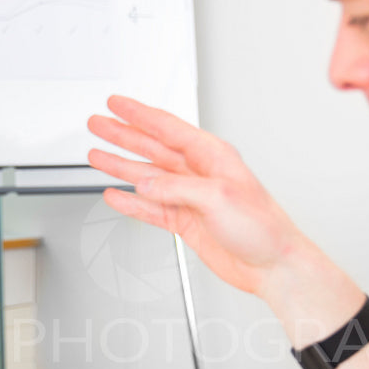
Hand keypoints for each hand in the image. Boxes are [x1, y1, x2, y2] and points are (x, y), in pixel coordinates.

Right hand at [87, 95, 311, 297]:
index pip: (167, 128)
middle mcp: (199, 173)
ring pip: (147, 177)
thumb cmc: (262, 227)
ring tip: (97, 156)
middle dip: (123, 135)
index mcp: (212, 156)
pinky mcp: (185, 222)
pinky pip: (150, 208)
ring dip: (121, 166)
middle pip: (152, 148)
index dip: (139, 114)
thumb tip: (145, 184)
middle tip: (98, 125)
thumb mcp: (218, 197)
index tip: (116, 104)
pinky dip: (131, 203)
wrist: (271, 264)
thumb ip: (176, 187)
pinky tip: (116, 195)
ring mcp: (190, 198)